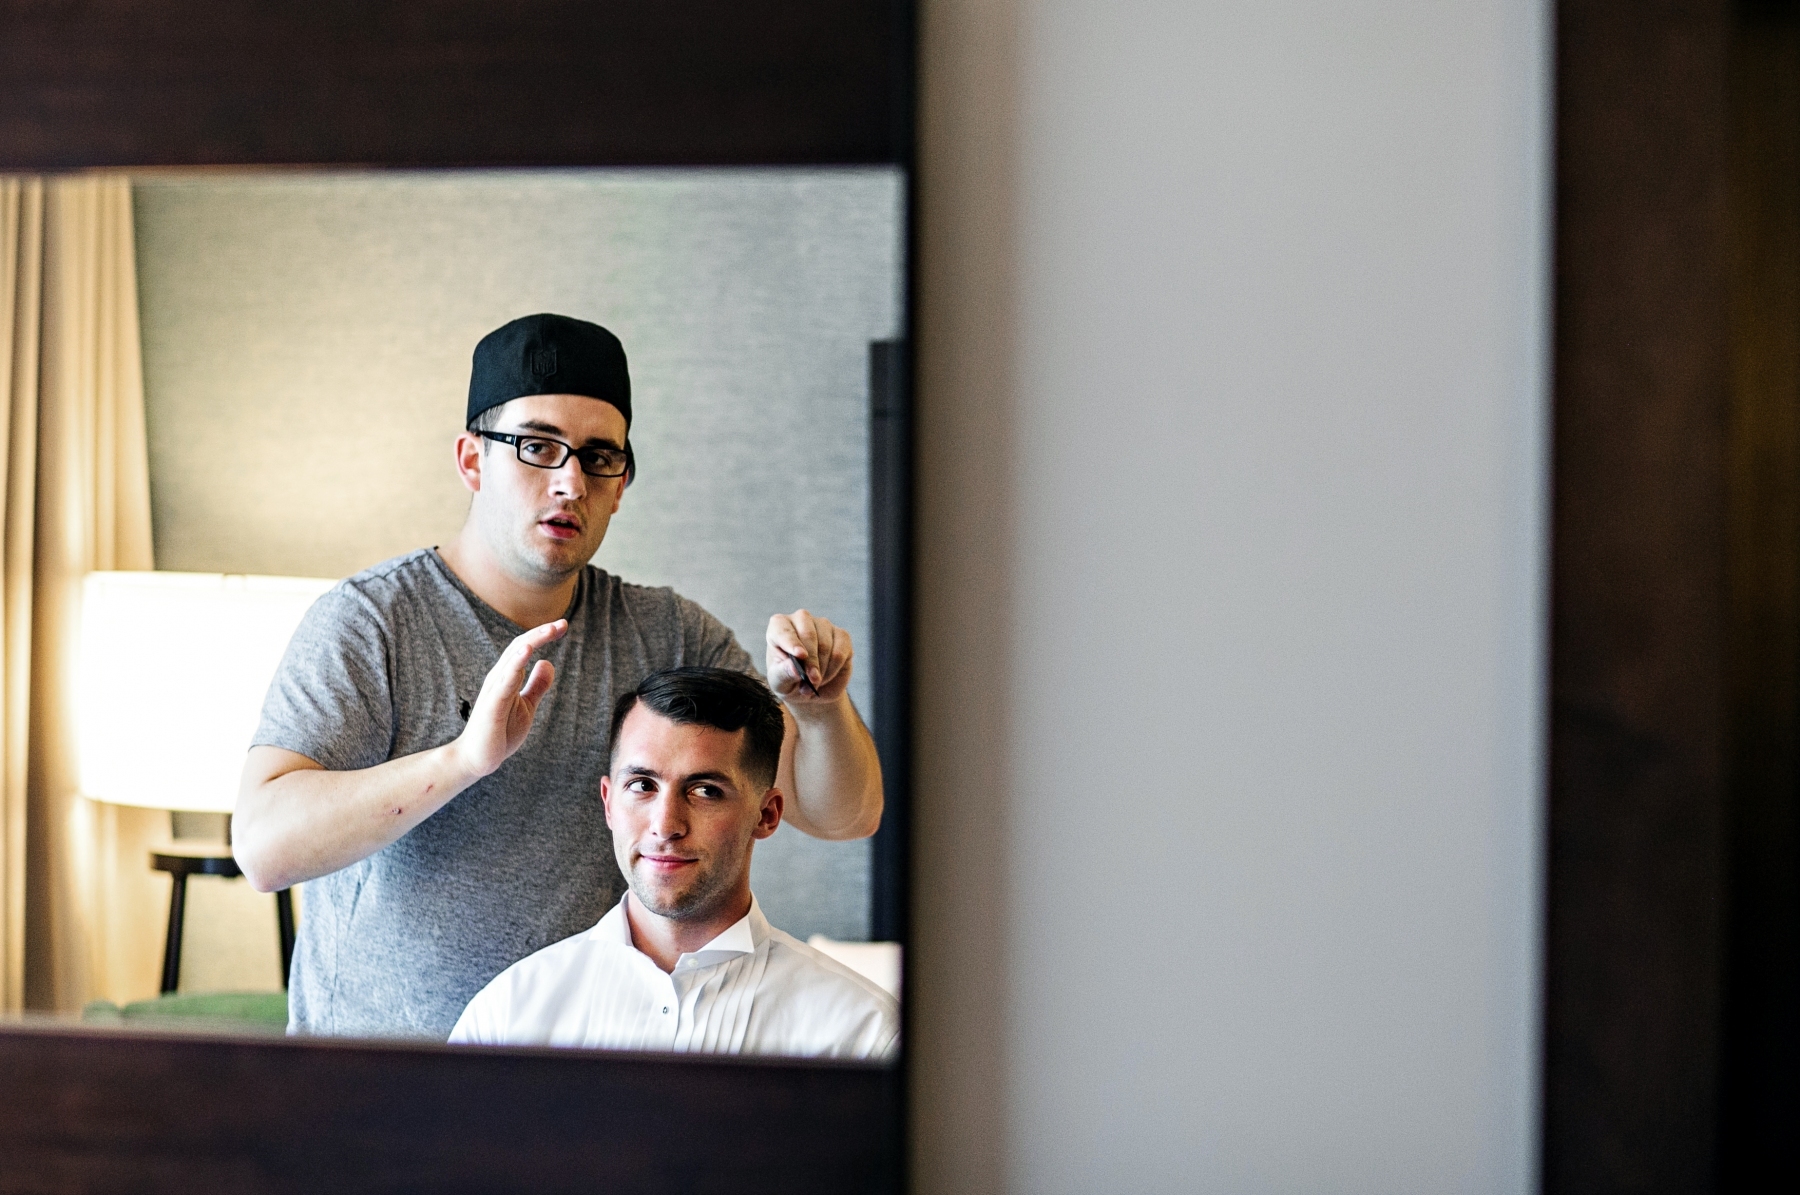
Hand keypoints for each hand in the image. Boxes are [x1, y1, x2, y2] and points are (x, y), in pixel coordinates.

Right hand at [453, 620, 566, 777]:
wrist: (477, 759)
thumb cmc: (500, 732)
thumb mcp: (527, 705)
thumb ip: (537, 685)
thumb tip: (548, 662)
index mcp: (508, 677)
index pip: (525, 648)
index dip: (543, 635)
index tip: (562, 626)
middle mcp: (499, 678)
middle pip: (520, 647)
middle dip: (541, 633)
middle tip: (562, 623)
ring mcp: (494, 690)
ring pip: (513, 659)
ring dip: (532, 642)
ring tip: (549, 630)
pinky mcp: (492, 705)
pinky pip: (505, 682)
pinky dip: (516, 665)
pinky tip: (527, 652)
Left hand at [767, 610, 851, 703]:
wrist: (810, 688)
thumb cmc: (788, 680)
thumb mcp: (780, 682)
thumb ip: (784, 674)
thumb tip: (795, 669)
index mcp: (779, 626)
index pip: (784, 629)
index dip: (792, 642)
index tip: (800, 655)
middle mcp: (801, 620)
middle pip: (808, 634)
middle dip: (811, 661)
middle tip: (811, 680)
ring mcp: (823, 625)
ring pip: (825, 645)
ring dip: (821, 669)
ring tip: (814, 683)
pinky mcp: (842, 636)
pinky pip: (840, 652)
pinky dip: (833, 669)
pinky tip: (826, 676)